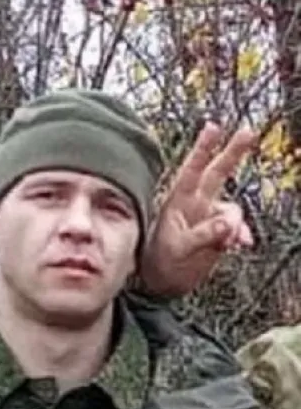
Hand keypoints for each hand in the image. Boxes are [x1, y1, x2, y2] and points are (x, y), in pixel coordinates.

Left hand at [139, 122, 256, 296]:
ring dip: (235, 222)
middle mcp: (195, 204)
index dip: (203, 148)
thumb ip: (204, 235)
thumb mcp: (179, 249)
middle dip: (233, 152)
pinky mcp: (219, 232)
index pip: (192, 170)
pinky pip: (237, 228)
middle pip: (217, 173)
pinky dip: (240, 234)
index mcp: (178, 201)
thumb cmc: (160, 262)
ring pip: (232, 208)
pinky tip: (241, 245)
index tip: (213, 126)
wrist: (162, 283)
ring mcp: (209, 217)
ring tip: (228, 243)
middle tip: (248, 131)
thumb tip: (230, 224)